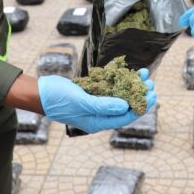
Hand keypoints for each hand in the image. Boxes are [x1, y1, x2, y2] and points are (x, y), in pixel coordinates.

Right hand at [38, 69, 156, 133]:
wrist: (41, 92)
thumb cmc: (59, 100)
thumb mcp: (82, 102)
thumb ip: (104, 105)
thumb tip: (126, 106)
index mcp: (97, 122)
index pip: (125, 117)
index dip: (140, 107)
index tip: (152, 96)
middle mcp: (98, 114)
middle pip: (124, 106)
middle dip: (139, 95)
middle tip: (151, 83)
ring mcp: (95, 103)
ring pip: (118, 95)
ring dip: (131, 85)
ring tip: (143, 74)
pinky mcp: (91, 93)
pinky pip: (109, 87)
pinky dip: (119, 80)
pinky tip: (127, 71)